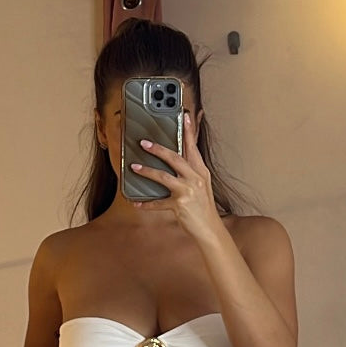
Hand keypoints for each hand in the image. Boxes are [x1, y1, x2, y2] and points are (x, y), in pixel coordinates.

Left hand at [128, 111, 223, 243]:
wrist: (210, 229)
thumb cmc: (203, 208)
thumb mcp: (201, 186)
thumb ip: (191, 172)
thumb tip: (176, 160)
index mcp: (201, 172)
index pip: (193, 148)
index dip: (188, 132)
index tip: (184, 116)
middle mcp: (195, 178)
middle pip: (175, 158)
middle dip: (158, 149)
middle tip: (144, 142)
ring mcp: (188, 191)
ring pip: (164, 176)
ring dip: (147, 171)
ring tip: (134, 167)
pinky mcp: (180, 204)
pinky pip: (159, 203)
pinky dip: (147, 204)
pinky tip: (137, 203)